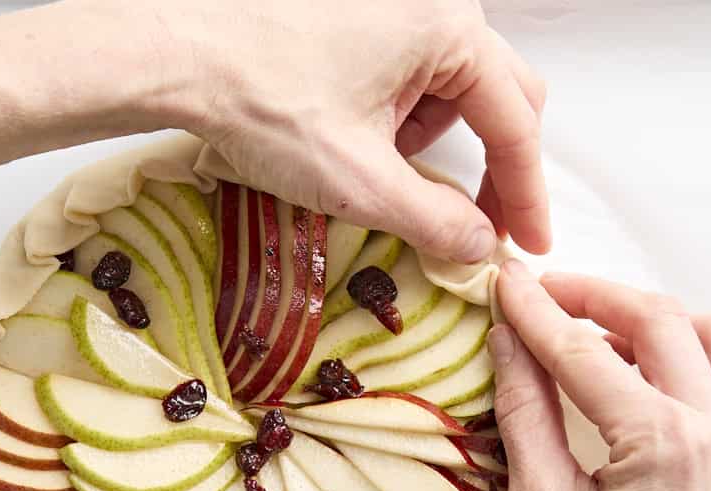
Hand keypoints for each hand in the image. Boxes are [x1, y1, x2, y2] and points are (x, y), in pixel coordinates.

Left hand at [166, 0, 548, 261]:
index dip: (525, 194)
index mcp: (448, 31)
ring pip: (449, 89)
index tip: (528, 240)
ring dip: (429, 143)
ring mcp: (396, 8)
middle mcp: (431, 6)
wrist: (182, 58)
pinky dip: (395, 120)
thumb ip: (434, 221)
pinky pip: (407, 75)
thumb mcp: (359, 182)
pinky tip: (353, 140)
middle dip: (489, 167)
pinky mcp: (362, 19)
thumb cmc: (261, 100)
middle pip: (497, 97)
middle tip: (476, 224)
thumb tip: (476, 246)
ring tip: (374, 170)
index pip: (514, 123)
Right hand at [489, 260, 710, 490]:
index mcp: (662, 445)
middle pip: (659, 320)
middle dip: (594, 295)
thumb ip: (527, 416)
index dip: (536, 311)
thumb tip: (509, 345)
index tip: (503, 283)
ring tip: (599, 332)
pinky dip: (690, 360)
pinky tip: (643, 380)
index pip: (585, 351)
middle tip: (544, 292)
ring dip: (656, 319)